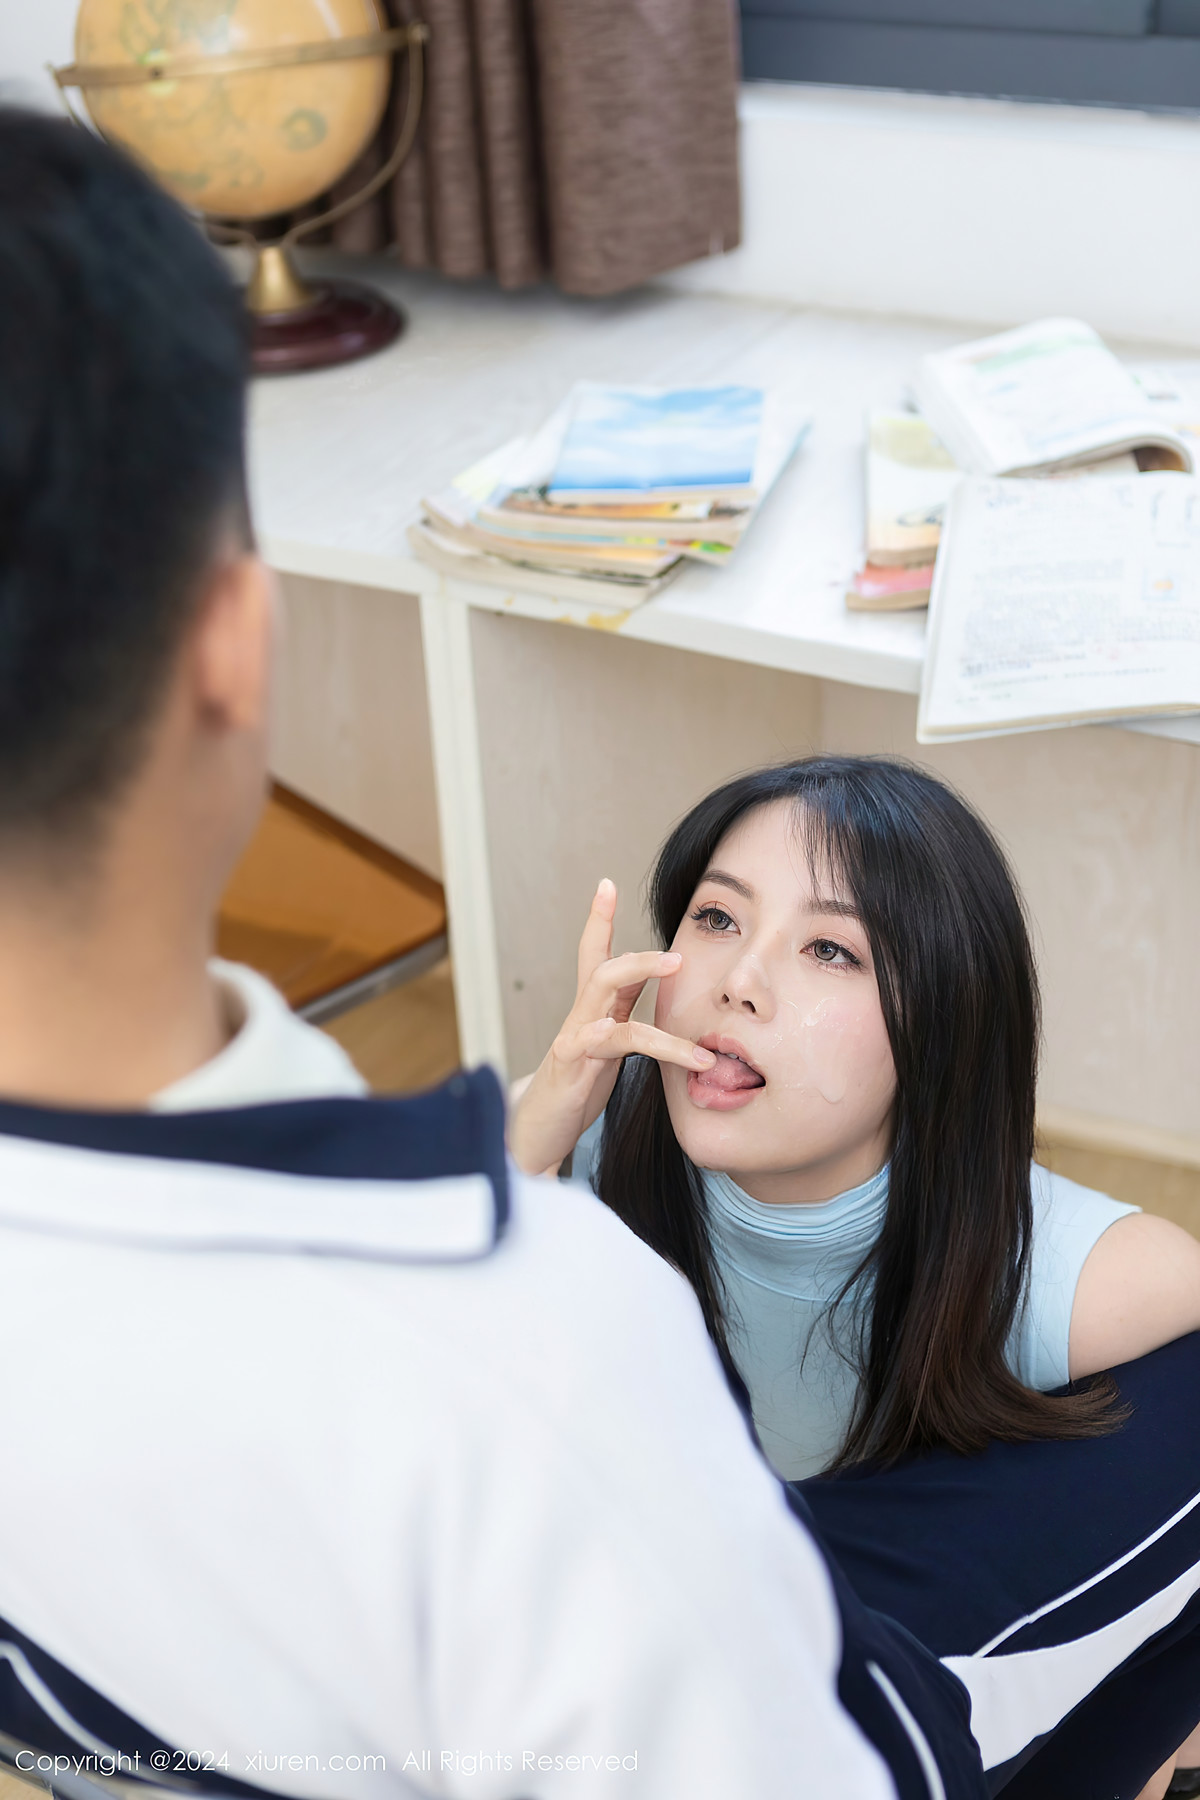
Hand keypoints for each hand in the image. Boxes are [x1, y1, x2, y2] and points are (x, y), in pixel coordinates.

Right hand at [507, 878, 715, 1176]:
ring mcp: (574, 1037)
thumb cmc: (575, 1091)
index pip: (593, 956)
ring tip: (688, 989)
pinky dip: (657, 1044)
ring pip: (606, 989)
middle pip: (603, 965)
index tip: (606, 883)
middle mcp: (579, 1017)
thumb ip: (624, 1017)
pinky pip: (615, 1041)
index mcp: (590, 1012)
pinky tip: (688, 1057)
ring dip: (647, 981)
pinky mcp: (573, 1064)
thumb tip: (655, 992)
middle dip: (640, 954)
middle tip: (678, 955)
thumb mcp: (605, 1050)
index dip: (598, 919)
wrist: (534, 1136)